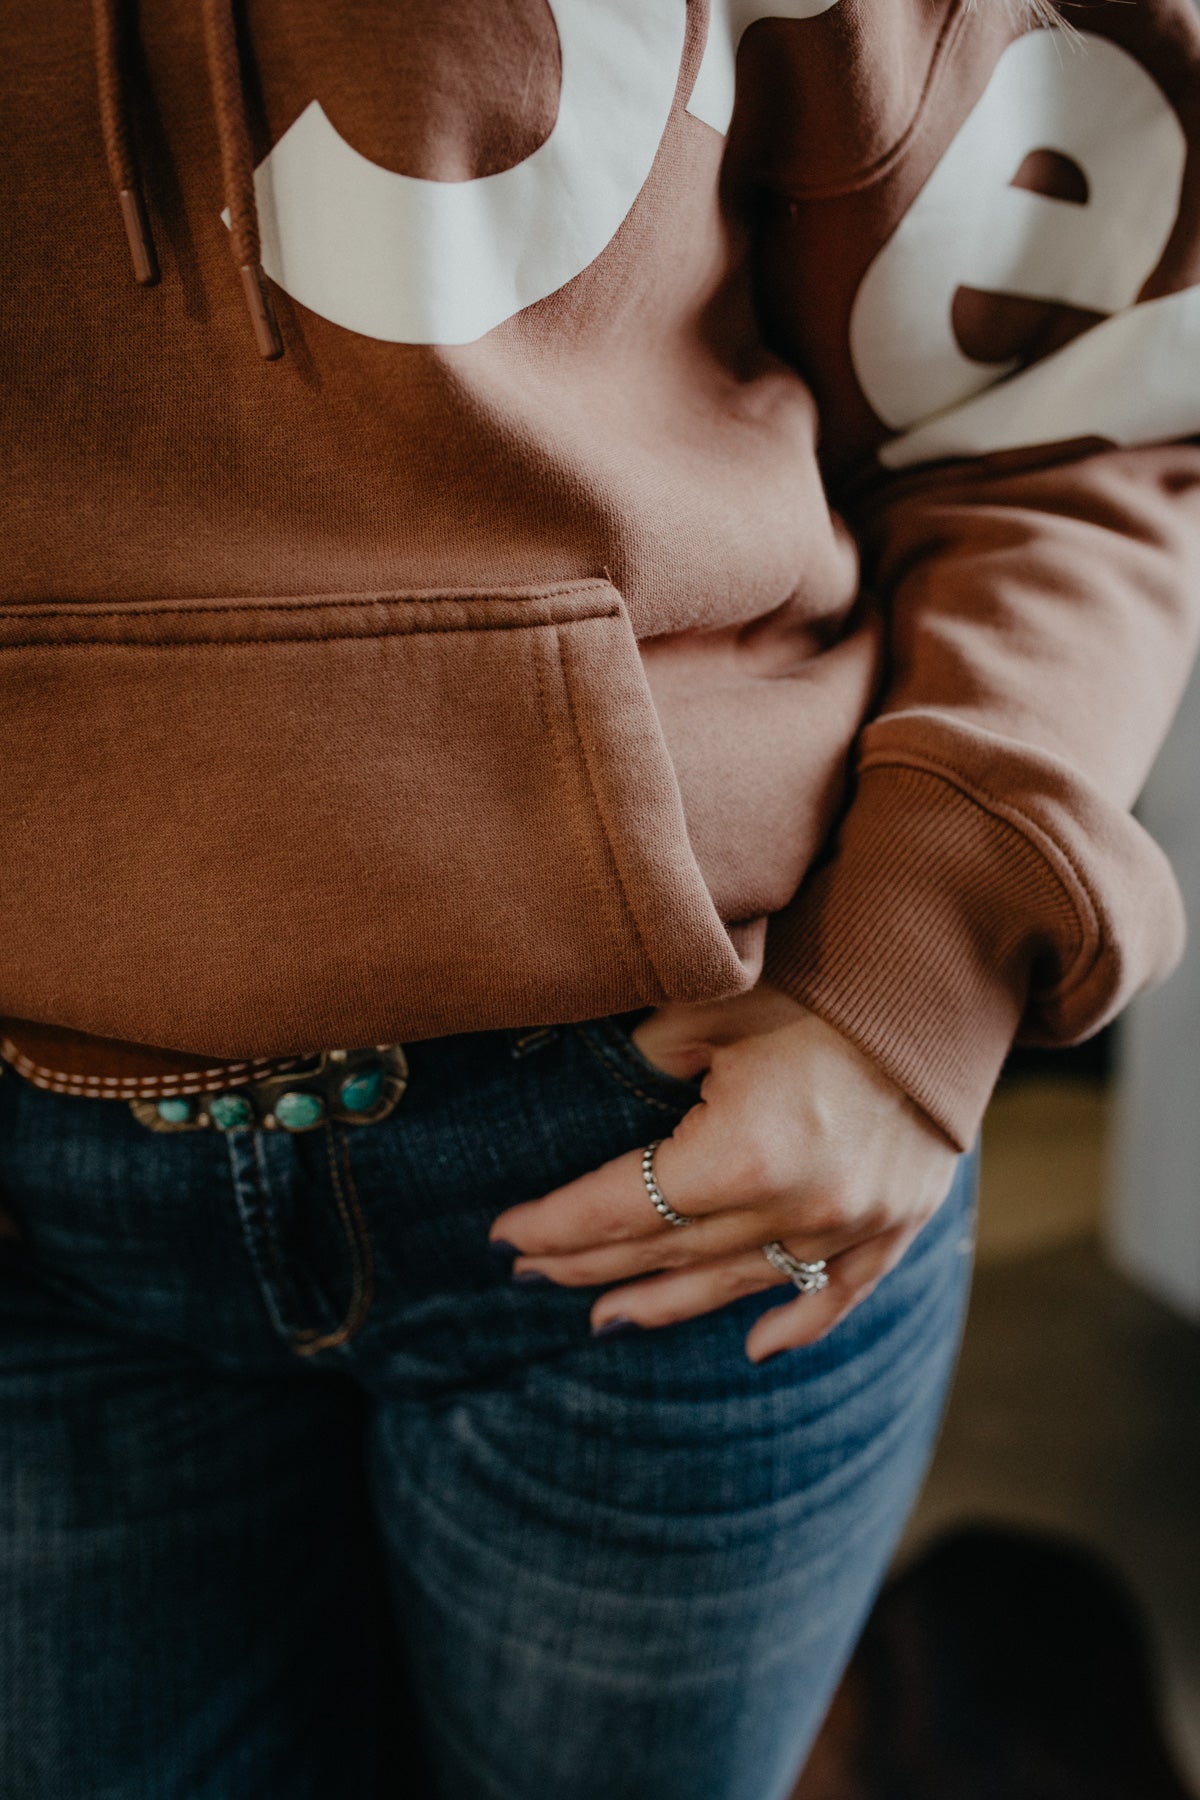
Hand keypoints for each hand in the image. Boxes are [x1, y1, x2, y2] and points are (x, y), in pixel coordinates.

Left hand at [489, 986, 959, 1361]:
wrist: (941, 976)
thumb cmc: (819, 978)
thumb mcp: (712, 1005)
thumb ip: (650, 1059)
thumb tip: (612, 1091)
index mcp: (740, 1153)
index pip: (619, 1207)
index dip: (553, 1224)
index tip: (502, 1233)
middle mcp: (796, 1207)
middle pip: (666, 1252)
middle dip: (588, 1264)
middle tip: (529, 1271)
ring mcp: (852, 1225)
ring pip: (735, 1286)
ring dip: (663, 1303)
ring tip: (603, 1317)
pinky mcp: (897, 1224)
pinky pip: (839, 1295)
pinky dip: (794, 1323)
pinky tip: (754, 1350)